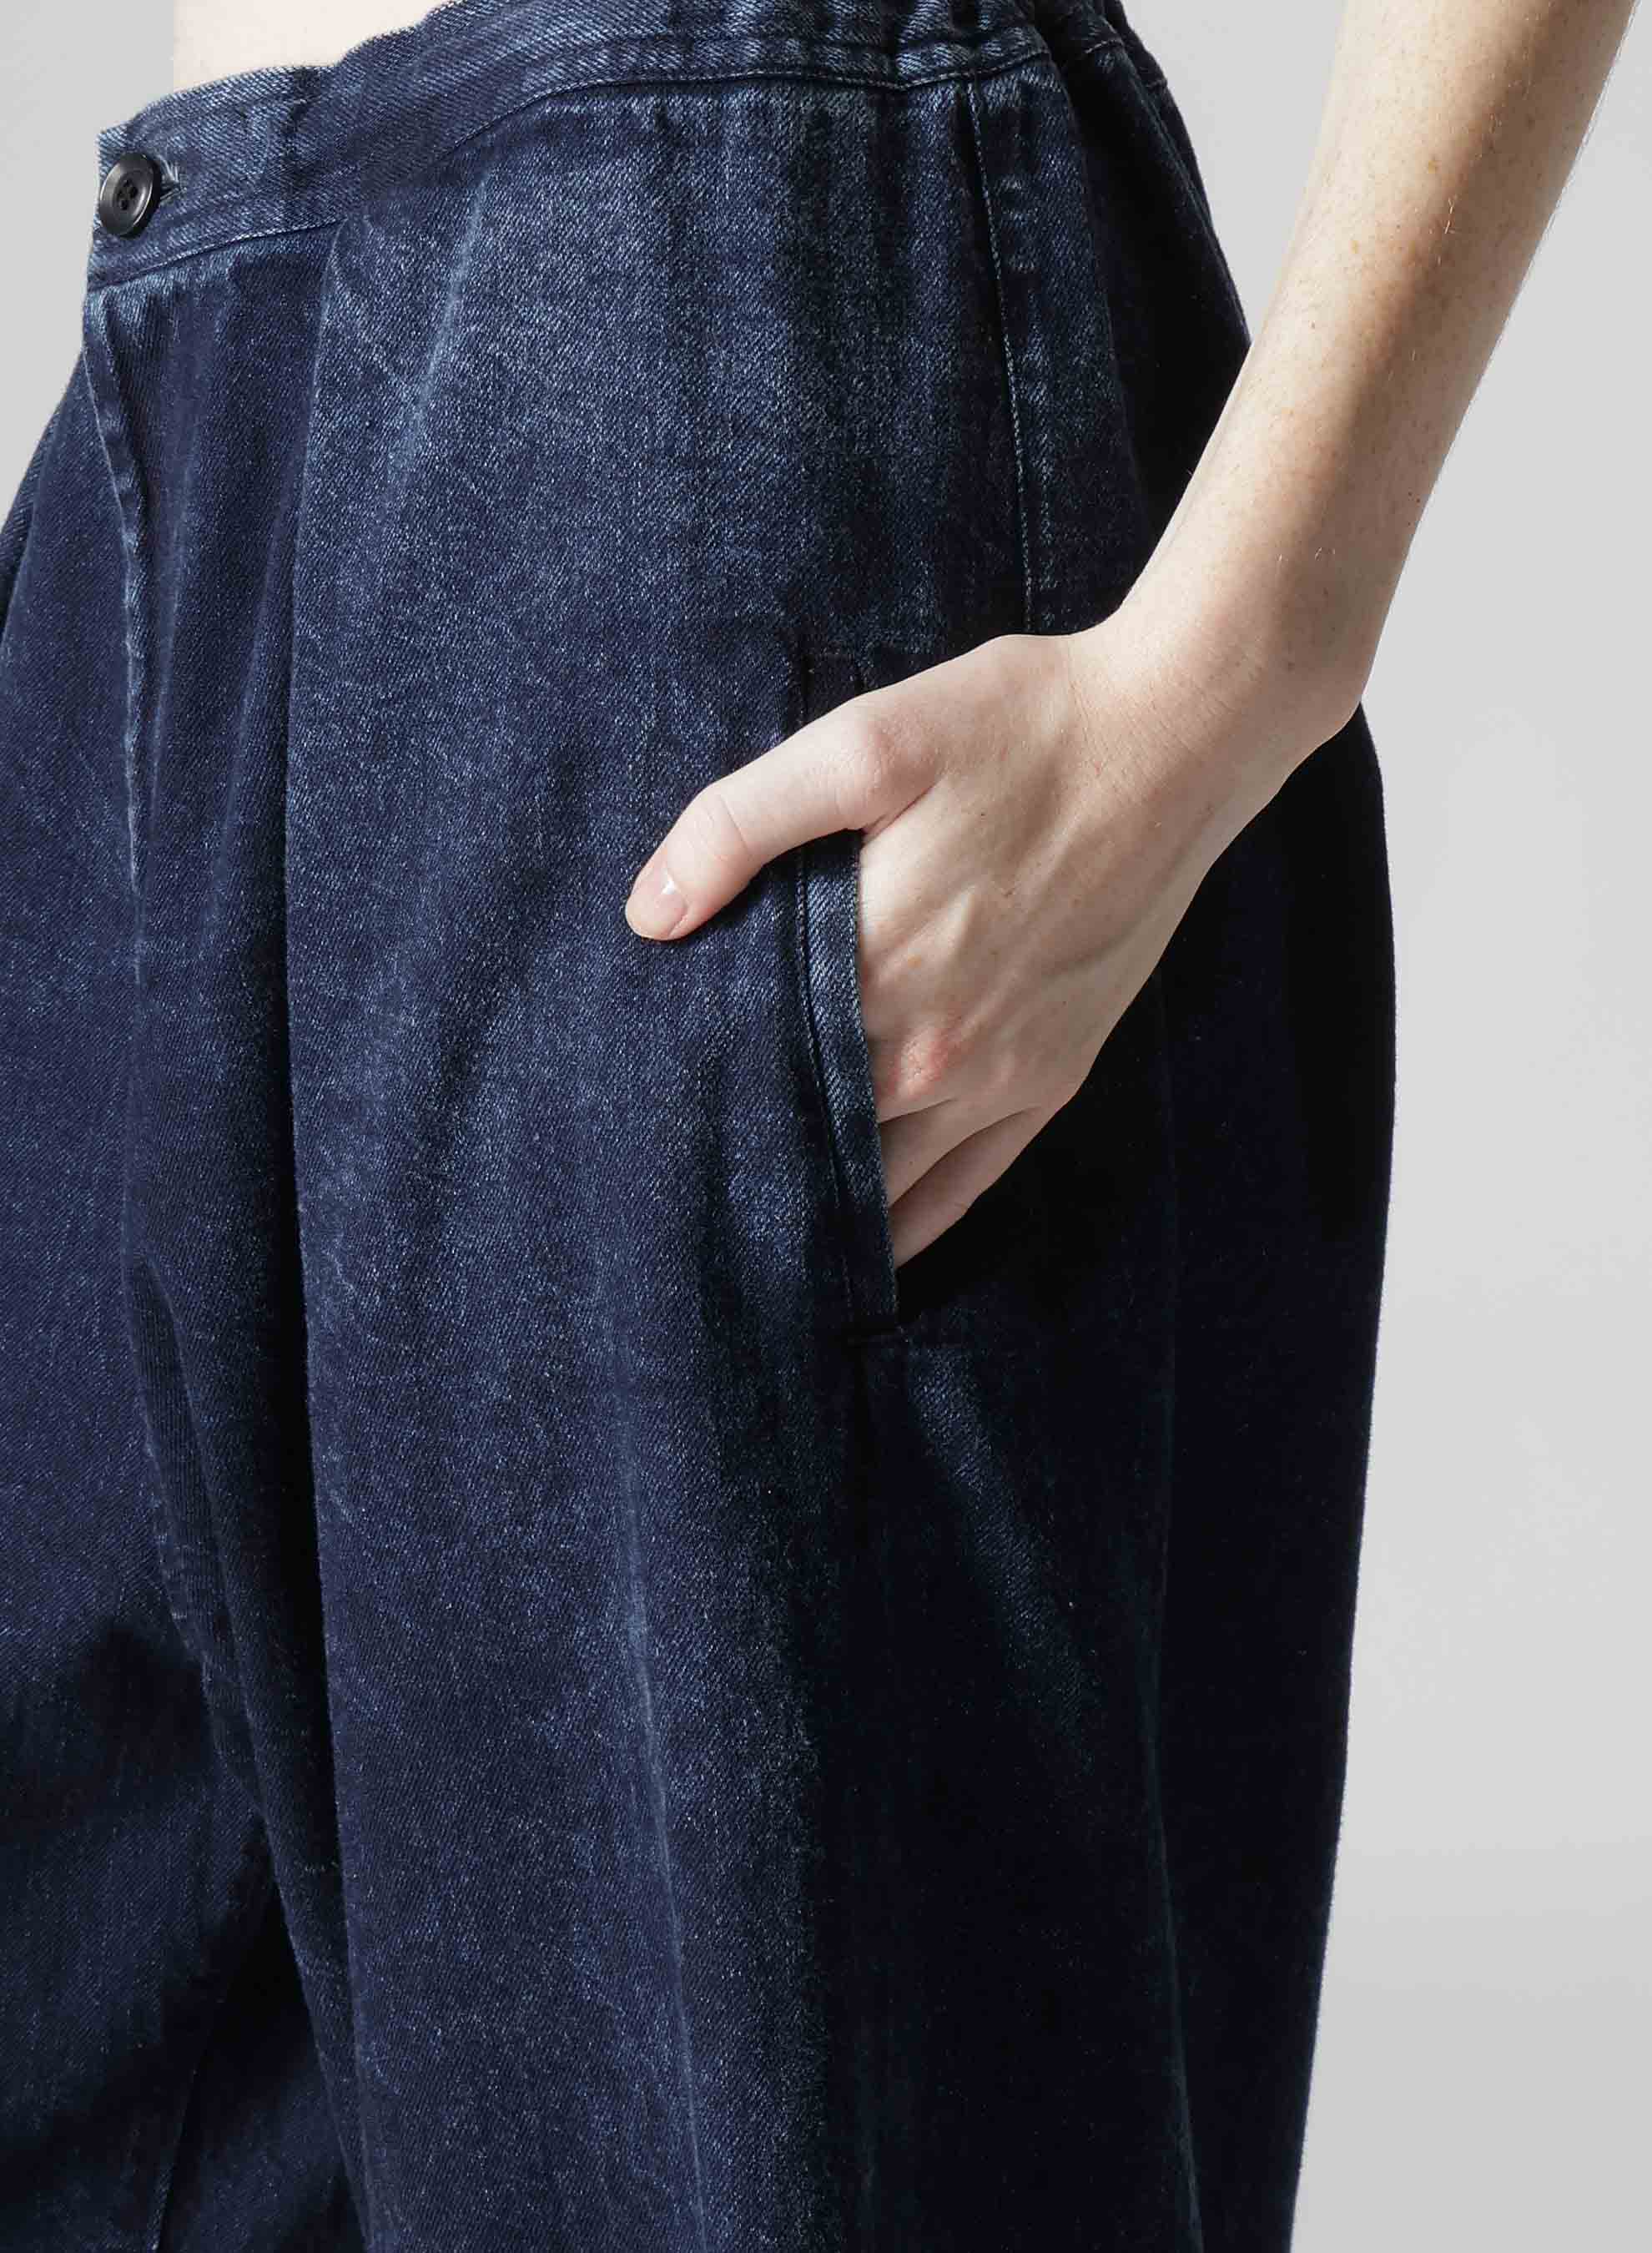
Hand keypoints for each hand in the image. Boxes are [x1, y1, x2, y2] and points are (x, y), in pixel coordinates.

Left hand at [622, 612, 1341, 1267]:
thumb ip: (744, 823)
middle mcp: (934, 1047)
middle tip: (666, 1184)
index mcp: (875, 966)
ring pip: (881, 1184)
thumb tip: (650, 914)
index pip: (748, 1066)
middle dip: (741, 1156)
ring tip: (746, 1237)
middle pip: (806, 1135)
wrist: (1178, 738)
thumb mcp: (868, 742)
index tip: (637, 1113)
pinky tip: (864, 1251)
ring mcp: (1001, 1075)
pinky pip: (965, 1188)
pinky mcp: (1054, 1078)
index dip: (690, 1093)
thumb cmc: (1021, 727)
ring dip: (816, 1208)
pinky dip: (908, 1227)